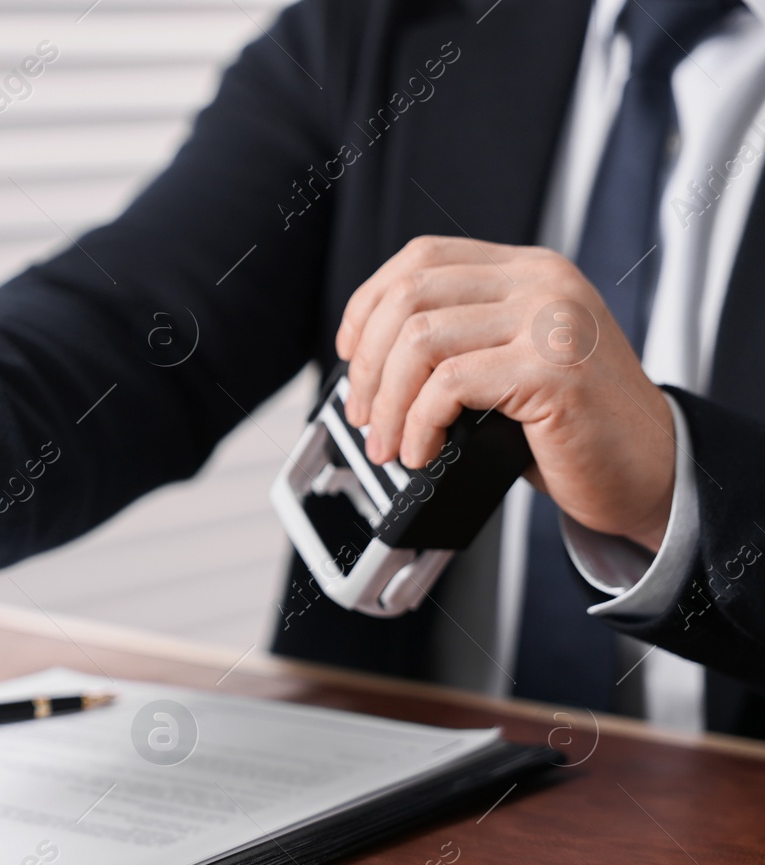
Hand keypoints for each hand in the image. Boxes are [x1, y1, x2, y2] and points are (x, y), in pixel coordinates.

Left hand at [336, 236, 676, 551]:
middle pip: (409, 296)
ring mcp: (551, 321)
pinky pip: (449, 385)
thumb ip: (462, 338)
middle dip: (368, 365)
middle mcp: (542, 283)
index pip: (422, 257)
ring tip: (387, 445)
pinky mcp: (553, 370)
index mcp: (528, 270)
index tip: (350, 354)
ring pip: (420, 340)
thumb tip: (369, 360)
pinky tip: (422, 452)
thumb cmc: (575, 426)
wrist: (651, 470)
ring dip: (387, 403)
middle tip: (363, 416)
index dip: (367, 304)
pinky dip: (418, 425)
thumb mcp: (512, 361)